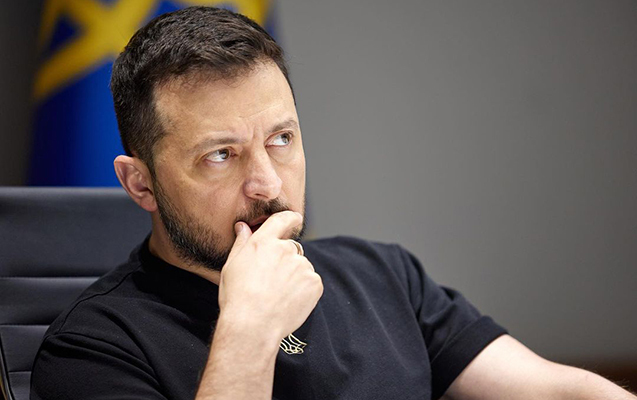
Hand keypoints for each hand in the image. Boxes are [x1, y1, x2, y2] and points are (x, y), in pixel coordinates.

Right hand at [217, 211, 322, 341]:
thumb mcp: (232, 267)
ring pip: (302, 267)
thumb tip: (243, 227)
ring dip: (295, 276)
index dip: (290, 218)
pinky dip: (304, 290)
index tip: (295, 219)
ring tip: (278, 295)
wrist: (253, 326)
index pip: (281, 220)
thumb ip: (242, 243)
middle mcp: (285, 249)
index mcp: (264, 242)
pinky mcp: (314, 282)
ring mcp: (302, 265)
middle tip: (272, 282)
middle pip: (291, 249)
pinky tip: (289, 302)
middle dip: (285, 261)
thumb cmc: (237, 298)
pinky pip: (311, 282)